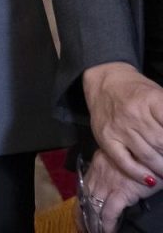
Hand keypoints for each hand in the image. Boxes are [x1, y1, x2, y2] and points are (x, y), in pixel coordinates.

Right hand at [85, 62, 162, 184]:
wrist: (105, 82)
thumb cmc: (138, 91)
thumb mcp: (160, 96)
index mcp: (151, 100)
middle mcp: (133, 114)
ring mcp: (118, 127)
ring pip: (148, 156)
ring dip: (162, 168)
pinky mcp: (105, 138)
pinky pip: (124, 162)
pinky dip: (139, 174)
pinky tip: (151, 179)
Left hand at [85, 147, 158, 232]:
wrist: (155, 155)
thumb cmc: (143, 159)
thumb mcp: (122, 162)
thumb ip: (112, 173)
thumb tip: (109, 189)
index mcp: (98, 164)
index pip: (83, 187)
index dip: (80, 204)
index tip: (79, 216)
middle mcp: (98, 172)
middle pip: (84, 198)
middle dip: (81, 216)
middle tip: (82, 228)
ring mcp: (108, 182)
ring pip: (93, 207)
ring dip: (92, 223)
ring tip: (94, 232)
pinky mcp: (122, 191)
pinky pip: (109, 213)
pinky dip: (107, 225)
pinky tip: (108, 231)